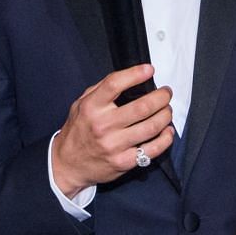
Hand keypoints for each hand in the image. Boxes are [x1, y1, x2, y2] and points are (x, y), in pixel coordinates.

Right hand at [52, 65, 174, 192]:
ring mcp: (114, 145)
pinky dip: (165, 138)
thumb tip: (130, 77)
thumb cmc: (77, 131)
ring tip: (167, 110)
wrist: (67, 164)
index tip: (149, 70)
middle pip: (142, 107)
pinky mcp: (123, 162)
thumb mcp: (80, 105)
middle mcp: (103, 126)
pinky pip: (152, 149)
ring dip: (165, 115)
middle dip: (161, 97)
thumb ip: (101, 90)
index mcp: (91, 108)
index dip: (135, 74)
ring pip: (151, 127)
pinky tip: (167, 131)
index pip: (114, 84)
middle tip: (166, 93)